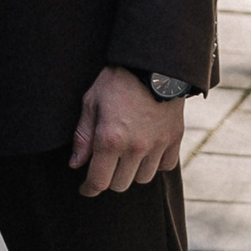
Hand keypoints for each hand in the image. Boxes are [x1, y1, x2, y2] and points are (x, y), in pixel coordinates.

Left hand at [70, 66, 183, 195]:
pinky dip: (157, 163)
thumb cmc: (117, 80)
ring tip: (129, 155)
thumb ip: (83, 136)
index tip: (86, 187)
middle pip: (120, 184)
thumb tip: (76, 165)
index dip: (89, 188)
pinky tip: (149, 151)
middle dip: (110, 178)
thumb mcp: (92, 101)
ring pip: (143, 178)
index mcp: (110, 140)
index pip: (99, 182)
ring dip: (133, 171)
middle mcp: (135, 147)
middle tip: (107, 164)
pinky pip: (166, 166)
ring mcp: (157, 144)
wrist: (153, 62)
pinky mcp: (174, 138)